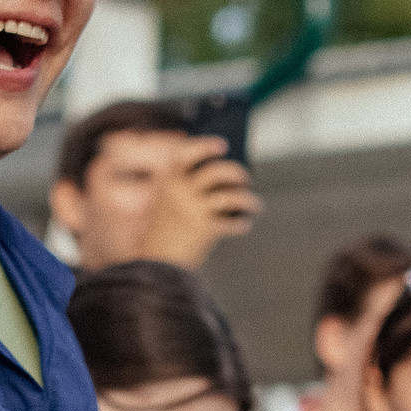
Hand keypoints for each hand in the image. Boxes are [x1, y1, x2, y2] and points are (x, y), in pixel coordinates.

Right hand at [137, 136, 261, 267]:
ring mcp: (193, 210)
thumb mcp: (165, 205)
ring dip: (249, 200)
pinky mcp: (204, 230)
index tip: (223, 145)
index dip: (205, 146)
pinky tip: (245, 224)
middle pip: (217, 171)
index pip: (185, 154)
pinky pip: (232, 222)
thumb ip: (185, 191)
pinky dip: (242, 223)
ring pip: (231, 196)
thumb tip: (224, 183)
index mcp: (168, 182)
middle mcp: (180, 192)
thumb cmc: (164, 234)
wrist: (155, 265)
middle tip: (245, 179)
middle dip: (237, 173)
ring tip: (256, 205)